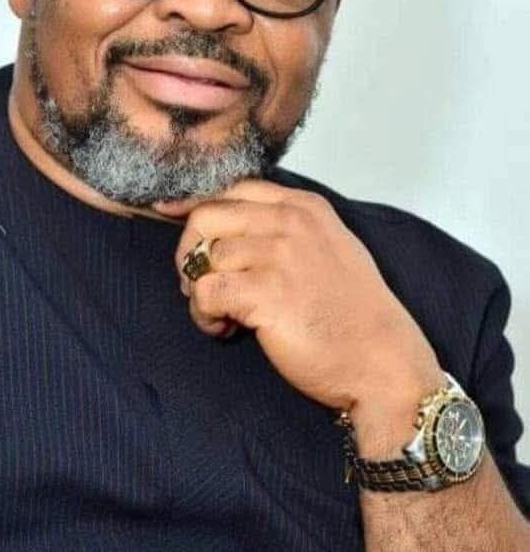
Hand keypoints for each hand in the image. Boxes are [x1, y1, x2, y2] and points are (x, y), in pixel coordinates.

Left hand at [154, 180, 443, 442]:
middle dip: (189, 252)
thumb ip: (286, 230)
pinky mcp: (266, 292)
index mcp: (305, 208)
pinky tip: (226, 329)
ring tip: (224, 318)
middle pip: (206, 216)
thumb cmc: (353, 316)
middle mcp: (291, 223)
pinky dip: (204, 314)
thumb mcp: (329, 250)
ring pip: (202, 257)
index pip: (233, 188)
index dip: (195, 204)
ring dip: (199, 293)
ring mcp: (279, 255)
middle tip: (201, 285)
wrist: (383, 363)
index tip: (169, 216)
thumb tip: (230, 228)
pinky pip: (205, 291)